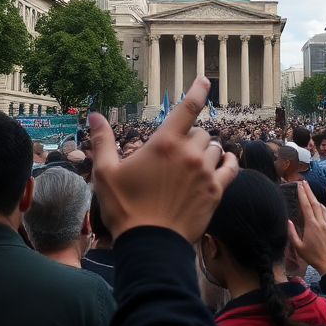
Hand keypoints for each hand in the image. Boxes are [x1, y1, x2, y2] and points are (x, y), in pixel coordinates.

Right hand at [89, 76, 237, 242]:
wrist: (150, 245)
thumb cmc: (125, 208)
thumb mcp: (106, 172)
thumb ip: (103, 141)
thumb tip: (94, 115)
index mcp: (164, 143)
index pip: (187, 108)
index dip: (197, 91)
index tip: (204, 80)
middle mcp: (189, 153)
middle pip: (200, 132)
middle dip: (190, 137)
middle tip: (174, 154)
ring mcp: (205, 172)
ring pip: (215, 148)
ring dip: (206, 150)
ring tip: (192, 162)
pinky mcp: (216, 192)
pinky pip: (231, 167)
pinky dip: (228, 162)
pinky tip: (223, 162)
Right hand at [287, 179, 325, 275]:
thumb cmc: (313, 257)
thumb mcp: (298, 247)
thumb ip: (292, 233)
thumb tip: (288, 221)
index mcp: (312, 225)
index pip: (306, 205)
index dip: (302, 194)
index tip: (299, 186)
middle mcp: (321, 222)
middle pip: (315, 202)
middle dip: (309, 191)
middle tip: (304, 183)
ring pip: (322, 208)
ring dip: (315, 199)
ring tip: (310, 193)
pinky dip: (321, 209)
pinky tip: (318, 208)